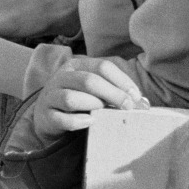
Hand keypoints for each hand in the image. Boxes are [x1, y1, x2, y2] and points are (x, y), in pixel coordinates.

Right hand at [34, 56, 148, 137]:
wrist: (47, 115)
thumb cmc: (78, 101)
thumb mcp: (94, 89)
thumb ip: (115, 91)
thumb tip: (143, 103)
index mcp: (76, 65)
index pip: (102, 67)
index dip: (122, 81)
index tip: (136, 97)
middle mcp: (61, 77)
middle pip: (89, 81)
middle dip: (113, 94)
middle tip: (128, 107)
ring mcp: (51, 96)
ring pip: (72, 98)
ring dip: (93, 106)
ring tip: (103, 113)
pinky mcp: (46, 115)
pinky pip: (62, 119)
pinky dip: (78, 122)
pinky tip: (90, 122)